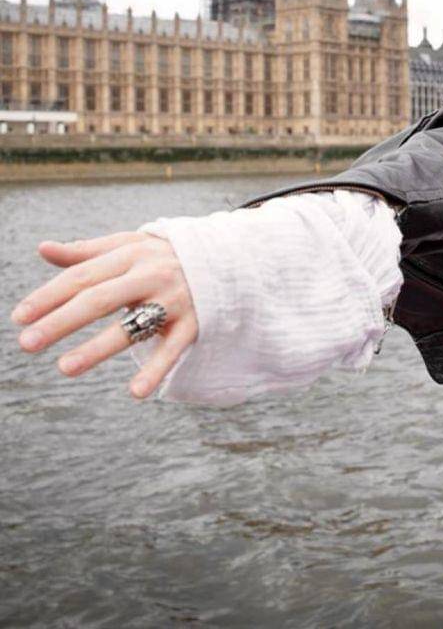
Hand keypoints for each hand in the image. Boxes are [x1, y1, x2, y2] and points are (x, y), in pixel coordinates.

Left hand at [11, 232, 197, 398]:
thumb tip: (43, 248)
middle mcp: (151, 275)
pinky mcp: (193, 323)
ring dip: (98, 348)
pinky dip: (156, 370)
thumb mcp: (129, 246)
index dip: (49, 295)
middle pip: (100, 299)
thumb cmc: (164, 256)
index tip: (19, 317)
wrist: (225, 259)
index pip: (83, 275)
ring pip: (132, 325)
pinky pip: (173, 349)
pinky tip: (136, 392)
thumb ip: (86, 252)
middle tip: (27, 343)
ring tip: (65, 367)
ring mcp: (173, 300)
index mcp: (130, 254)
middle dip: (62, 321)